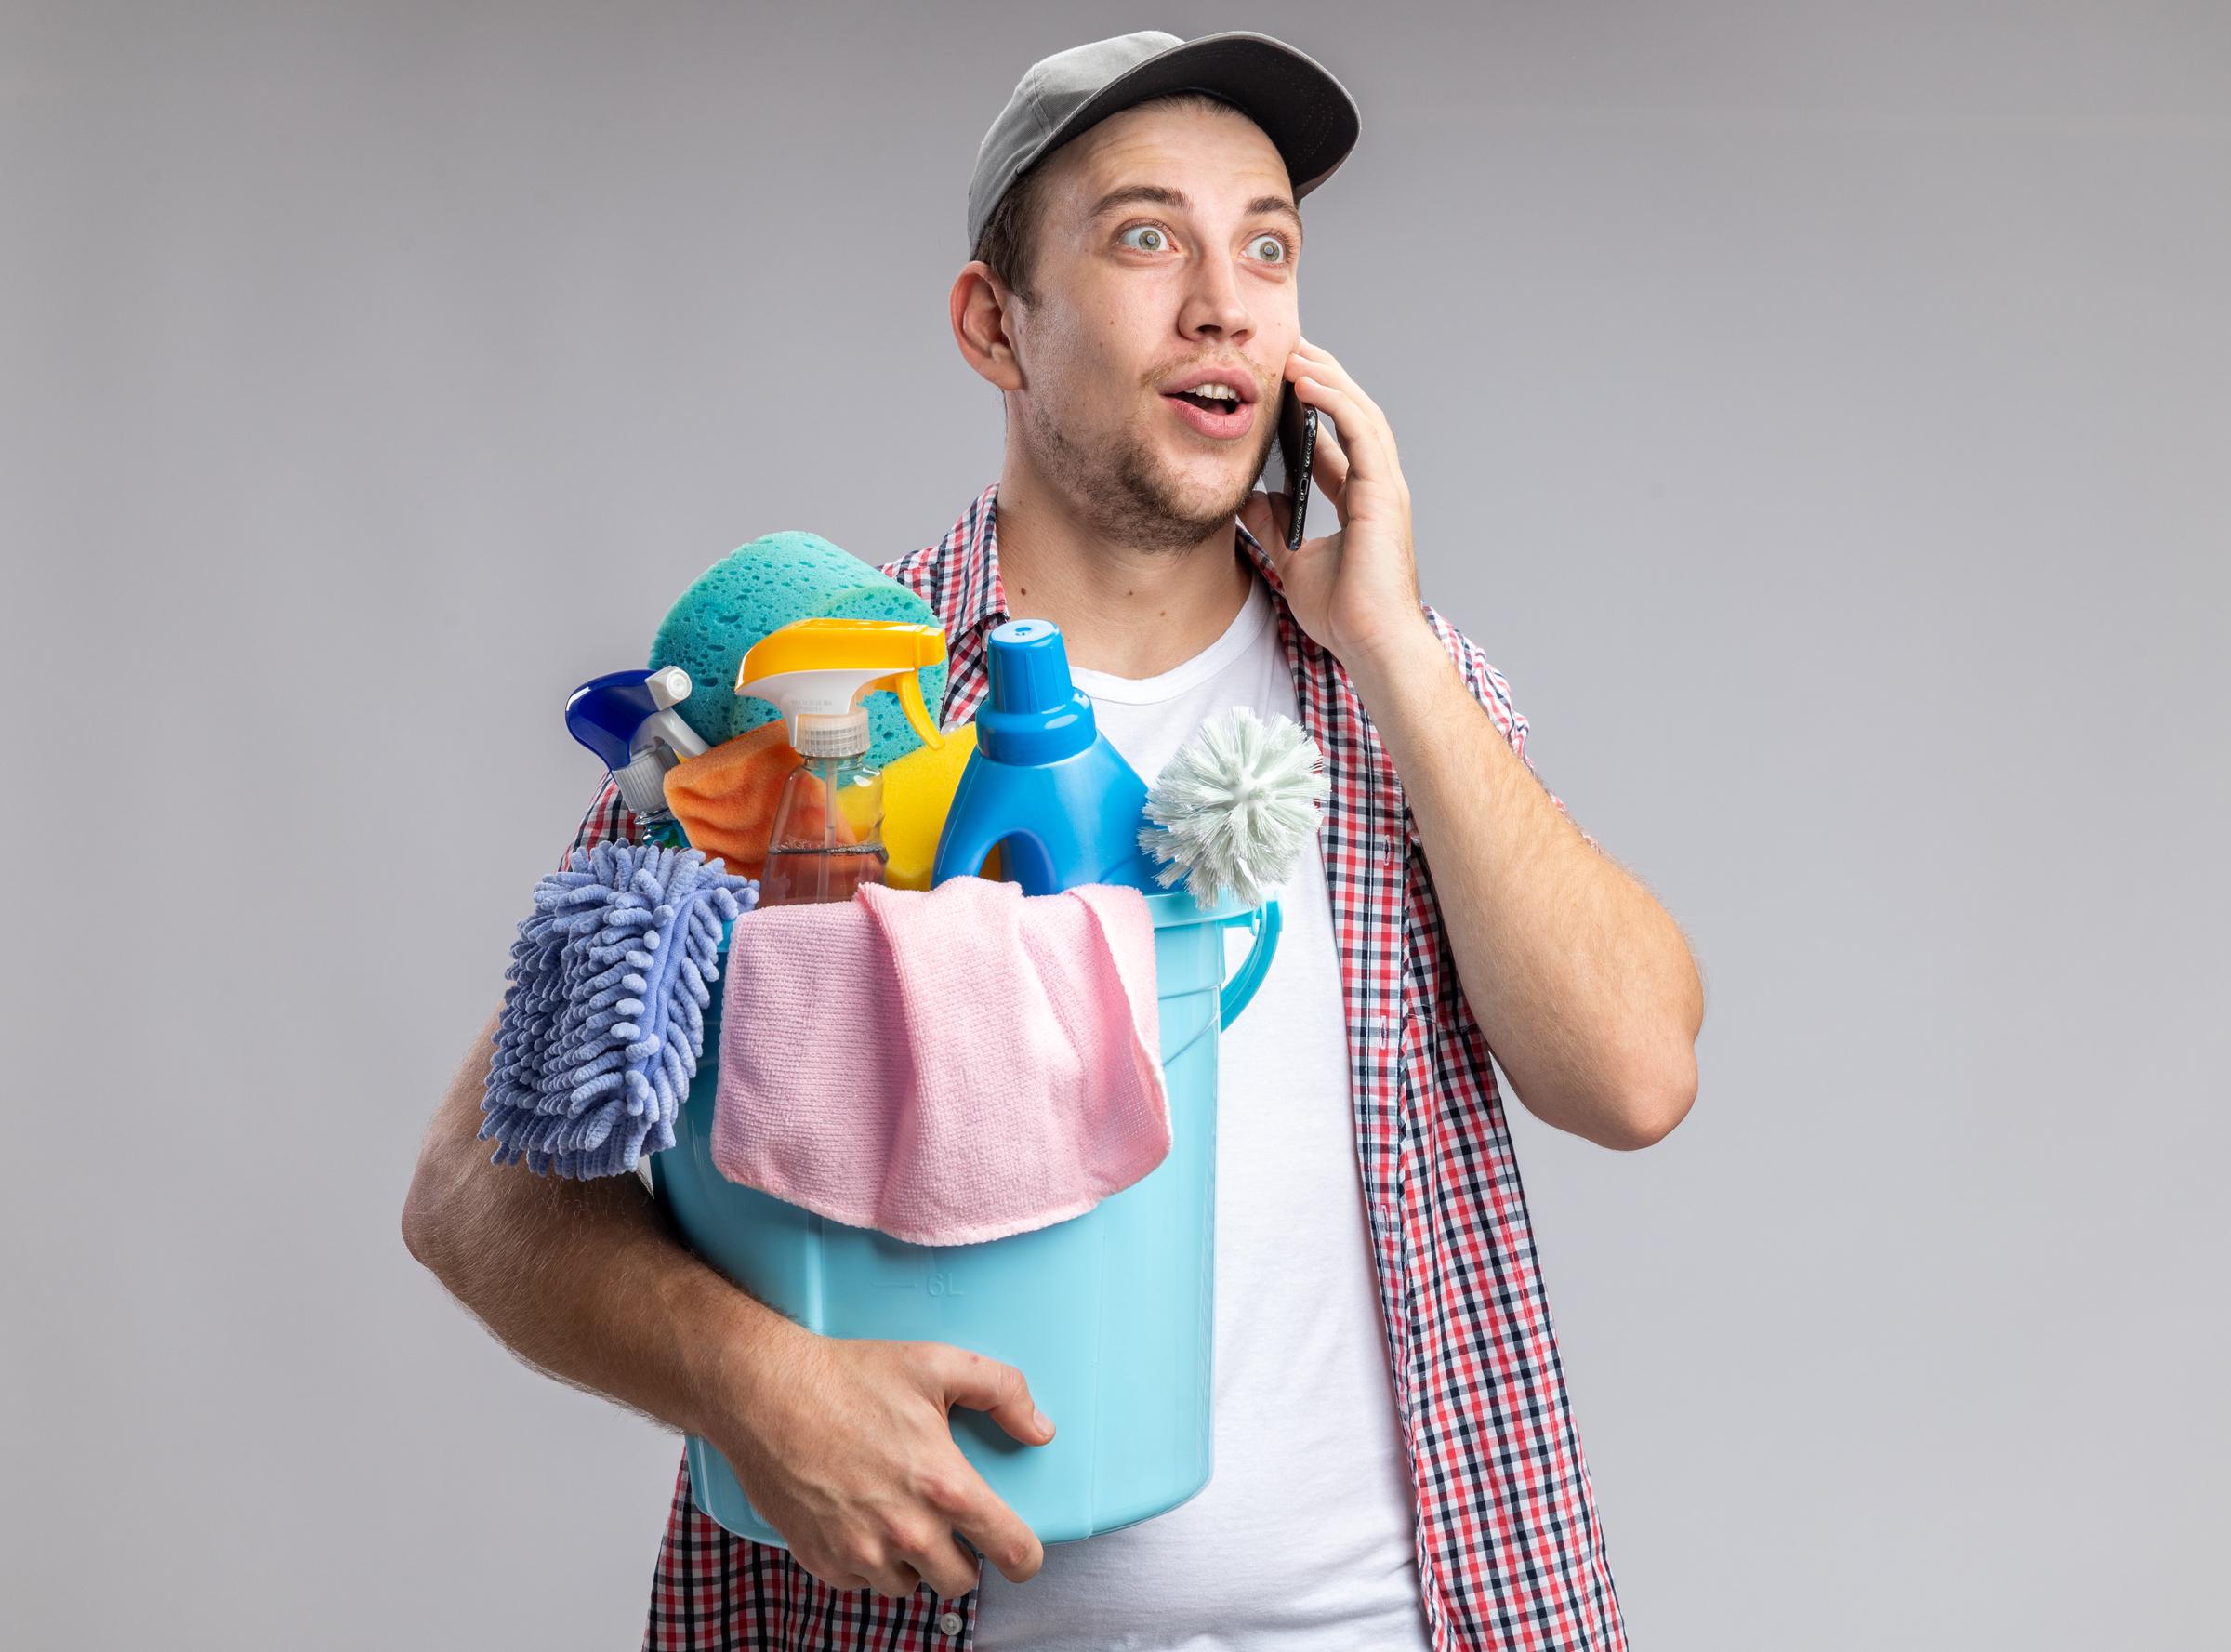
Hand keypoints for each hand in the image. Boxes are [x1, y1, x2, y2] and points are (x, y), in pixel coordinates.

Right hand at [708, 1325, 1054, 1600]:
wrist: (766, 1394)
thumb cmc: (849, 1377)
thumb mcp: (937, 1364)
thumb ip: (1002, 1391)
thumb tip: (1039, 1429)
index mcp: (944, 1488)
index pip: (1012, 1553)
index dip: (1026, 1558)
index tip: (1022, 1553)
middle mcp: (908, 1533)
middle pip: (961, 1582)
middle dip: (963, 1556)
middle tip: (948, 1520)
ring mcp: (862, 1553)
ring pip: (911, 1585)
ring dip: (914, 1561)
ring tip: (900, 1515)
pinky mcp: (824, 1561)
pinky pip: (863, 1581)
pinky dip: (869, 1560)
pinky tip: (862, 1517)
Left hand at [1238, 336, 1430, 672]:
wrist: (1371, 643)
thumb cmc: (1344, 613)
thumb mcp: (1293, 560)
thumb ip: (1274, 527)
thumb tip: (1248, 499)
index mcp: (1359, 501)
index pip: (1337, 440)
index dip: (1312, 409)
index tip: (1282, 384)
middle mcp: (1375, 487)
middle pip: (1352, 415)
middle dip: (1322, 378)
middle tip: (1289, 349)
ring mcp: (1384, 487)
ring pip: (1360, 412)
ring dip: (1327, 378)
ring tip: (1295, 352)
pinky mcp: (1383, 492)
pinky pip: (1360, 430)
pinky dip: (1334, 401)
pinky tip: (1306, 382)